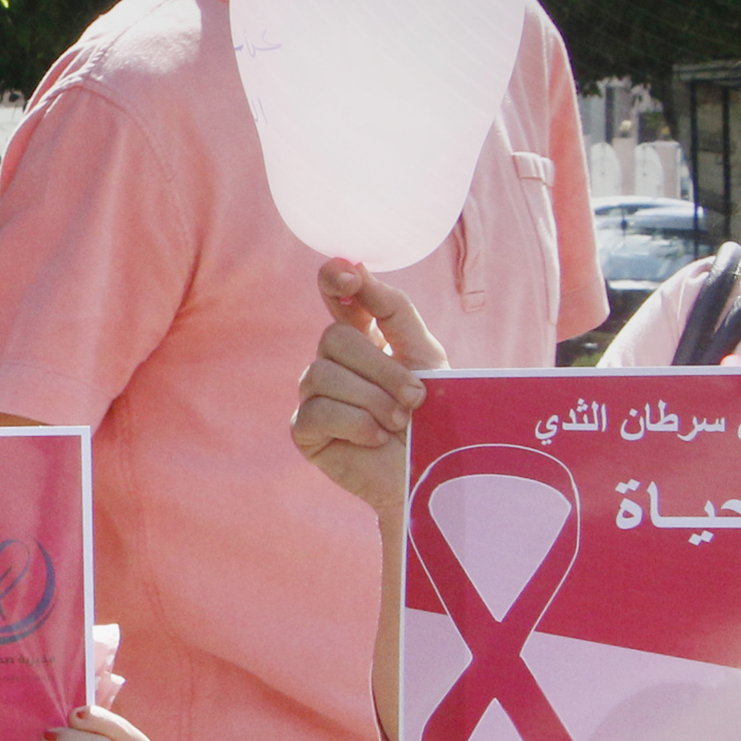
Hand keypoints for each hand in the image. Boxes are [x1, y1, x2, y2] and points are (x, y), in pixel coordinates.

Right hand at [293, 260, 445, 516]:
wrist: (433, 476)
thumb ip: (391, 309)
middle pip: (334, 337)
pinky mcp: (306, 430)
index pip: (335, 295)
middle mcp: (333, 362)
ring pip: (323, 373)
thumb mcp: (424, 353)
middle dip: (380, 367)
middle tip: (415, 397)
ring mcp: (314, 395)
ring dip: (373, 400)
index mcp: (363, 338)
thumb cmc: (435, 416)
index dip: (334, 280)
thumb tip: (353, 265)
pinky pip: (317, 410)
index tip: (348, 276)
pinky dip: (355, 424)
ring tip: (399, 423)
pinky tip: (374, 438)